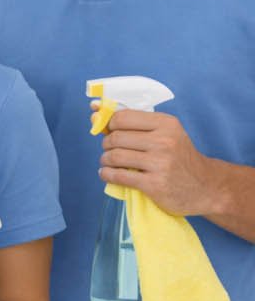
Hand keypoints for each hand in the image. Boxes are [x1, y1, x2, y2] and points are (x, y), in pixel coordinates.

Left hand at [98, 109, 213, 215]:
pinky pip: (119, 176)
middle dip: (106, 144)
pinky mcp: (154, 184)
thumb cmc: (179, 158)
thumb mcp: (168, 134)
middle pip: (116, 137)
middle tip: (109, 150)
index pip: (123, 117)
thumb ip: (138, 125)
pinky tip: (107, 174)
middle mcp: (164, 140)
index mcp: (166, 123)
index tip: (108, 131)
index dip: (109, 124)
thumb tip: (95, 113)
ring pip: (115, 156)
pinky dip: (106, 174)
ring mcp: (159, 163)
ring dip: (105, 160)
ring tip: (108, 162)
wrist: (205, 187)